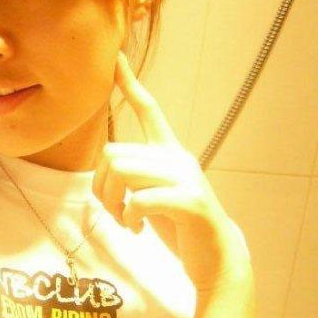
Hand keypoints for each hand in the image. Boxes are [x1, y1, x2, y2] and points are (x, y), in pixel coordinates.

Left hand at [92, 51, 251, 290]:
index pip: (150, 111)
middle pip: (114, 154)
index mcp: (170, 153)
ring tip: (124, 220)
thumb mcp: (155, 193)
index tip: (115, 59)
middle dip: (101, 187)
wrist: (215, 257)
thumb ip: (138, 175)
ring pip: (122, 171)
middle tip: (113, 211)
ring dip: (112, 202)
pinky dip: (129, 217)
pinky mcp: (190, 202)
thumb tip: (108, 168)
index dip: (130, 85)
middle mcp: (179, 159)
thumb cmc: (179, 225)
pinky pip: (140, 199)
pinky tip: (136, 230)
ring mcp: (186, 179)